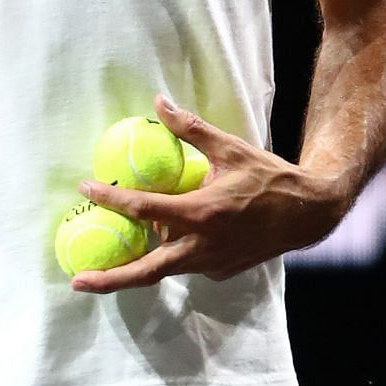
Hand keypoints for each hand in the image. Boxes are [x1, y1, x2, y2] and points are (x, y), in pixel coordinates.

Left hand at [71, 92, 349, 292]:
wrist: (309, 213)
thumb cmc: (270, 177)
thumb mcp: (230, 148)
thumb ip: (191, 130)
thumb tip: (159, 103)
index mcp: (202, 213)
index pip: (144, 208)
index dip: (110, 199)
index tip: (85, 188)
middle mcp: (203, 246)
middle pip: (145, 270)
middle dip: (108, 280)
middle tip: (76, 281)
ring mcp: (211, 264)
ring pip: (165, 266)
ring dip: (139, 260)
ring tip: (110, 256)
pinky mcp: (220, 272)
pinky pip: (187, 261)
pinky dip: (174, 250)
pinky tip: (171, 235)